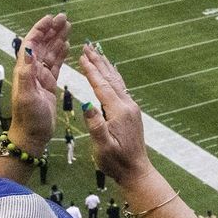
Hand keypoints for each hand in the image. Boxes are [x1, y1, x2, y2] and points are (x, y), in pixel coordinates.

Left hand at [6, 14, 70, 154]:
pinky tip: (67, 45)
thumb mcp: (28, 96)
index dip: (40, 29)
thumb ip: (27, 73)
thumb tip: (28, 49)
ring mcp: (40, 77)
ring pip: (50, 52)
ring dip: (58, 38)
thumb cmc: (29, 118)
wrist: (32, 136)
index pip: (32, 43)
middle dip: (52, 30)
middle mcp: (32, 70)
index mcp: (25, 70)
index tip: (51, 18)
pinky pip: (56, 64)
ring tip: (68, 26)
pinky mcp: (48, 85)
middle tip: (65, 17)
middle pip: (42, 44)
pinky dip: (61, 53)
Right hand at [76, 42, 152, 185]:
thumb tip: (87, 103)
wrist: (136, 171)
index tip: (81, 55)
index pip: (102, 86)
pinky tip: (111, 73)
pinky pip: (121, 88)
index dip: (91, 70)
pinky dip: (113, 77)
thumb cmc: (116, 162)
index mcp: (119, 111)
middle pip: (110, 78)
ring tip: (97, 53)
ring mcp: (131, 108)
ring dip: (106, 66)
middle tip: (87, 45)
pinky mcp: (132, 113)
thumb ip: (95, 125)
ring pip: (117, 81)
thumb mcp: (102, 146)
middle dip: (98, 62)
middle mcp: (127, 106)